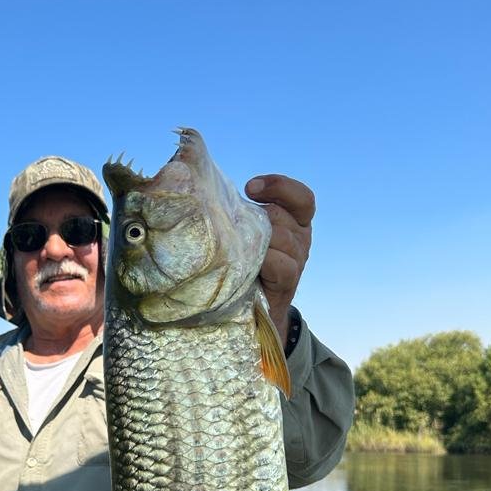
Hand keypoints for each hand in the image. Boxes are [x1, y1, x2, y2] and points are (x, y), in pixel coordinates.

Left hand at [245, 175, 314, 346]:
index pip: (302, 198)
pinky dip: (264, 261)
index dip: (280, 187)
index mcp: (295, 223)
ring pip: (281, 238)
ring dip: (256, 241)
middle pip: (282, 215)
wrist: (250, 315)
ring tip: (234, 250)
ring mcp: (297, 263)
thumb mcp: (242, 234)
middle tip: (231, 228)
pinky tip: (246, 265)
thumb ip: (234, 210)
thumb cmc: (239, 266)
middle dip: (255, 217)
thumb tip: (187, 174)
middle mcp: (301, 241)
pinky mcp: (288, 284)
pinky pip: (281, 265)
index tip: (249, 187)